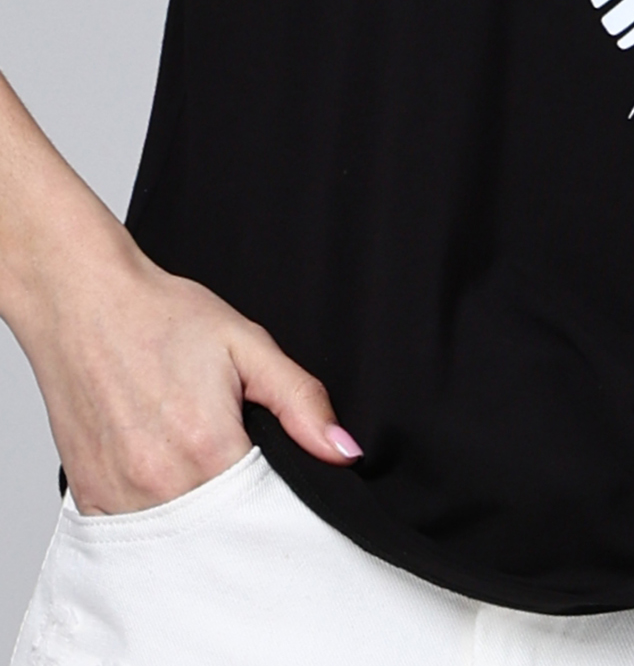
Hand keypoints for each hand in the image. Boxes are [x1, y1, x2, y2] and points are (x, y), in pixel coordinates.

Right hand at [11, 218, 361, 515]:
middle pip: (221, 530)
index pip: (265, 509)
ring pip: (177, 539)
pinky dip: (154, 515)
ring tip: (192, 459)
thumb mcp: (247, 345)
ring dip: (196, 515)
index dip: (279, 497)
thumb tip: (343, 451)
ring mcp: (120, 496)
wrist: (83, 301)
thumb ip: (300, 401)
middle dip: (238, 510)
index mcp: (208, 447)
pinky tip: (158, 471)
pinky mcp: (88, 499)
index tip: (275, 475)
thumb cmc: (162, 317)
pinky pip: (133, 534)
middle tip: (233, 460)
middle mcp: (160, 482)